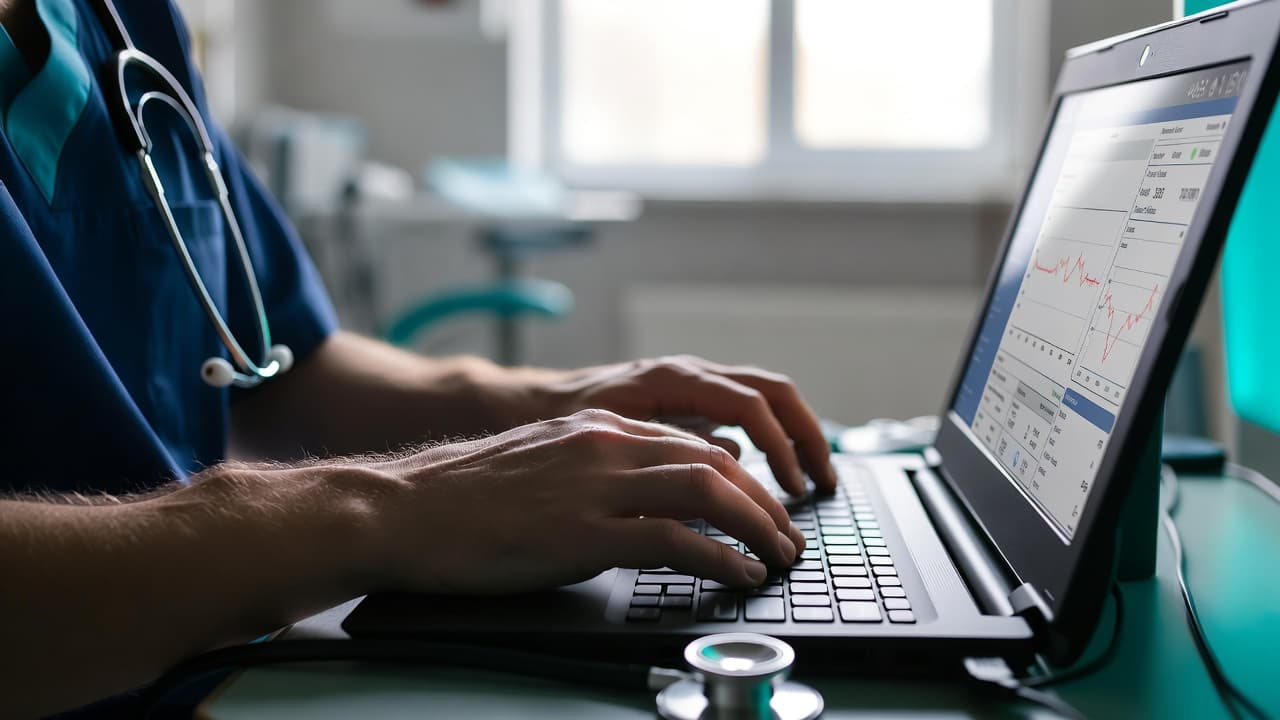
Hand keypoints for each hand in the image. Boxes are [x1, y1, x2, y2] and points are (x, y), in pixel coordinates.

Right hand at [363, 409, 805, 594]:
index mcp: (599, 428)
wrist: (404, 508)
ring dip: (756, 526)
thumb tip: (646, 498)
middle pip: (714, 462)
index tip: (765, 507)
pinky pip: (675, 540)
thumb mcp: (545, 466)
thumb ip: (599, 470)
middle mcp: (606, 444)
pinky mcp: (583, 530)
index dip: (744, 478)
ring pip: (707, 490)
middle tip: (787, 537)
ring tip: (778, 556)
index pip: (695, 442)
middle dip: (764, 502)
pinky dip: (720, 559)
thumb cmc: (465, 497)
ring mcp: (596, 484)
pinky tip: (739, 576)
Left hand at [533, 356, 836, 495]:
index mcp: (674, 378)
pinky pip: (742, 409)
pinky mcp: (686, 399)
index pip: (750, 405)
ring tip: (810, 480)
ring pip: (763, 396)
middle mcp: (689, 372)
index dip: (779, 447)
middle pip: (772, 391)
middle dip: (805, 435)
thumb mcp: (610, 441)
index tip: (791, 490)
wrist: (527, 401)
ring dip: (793, 435)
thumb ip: (666, 451)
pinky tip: (771, 474)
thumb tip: (726, 465)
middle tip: (823, 482)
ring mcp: (690, 382)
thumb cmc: (562, 420)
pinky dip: (768, 437)